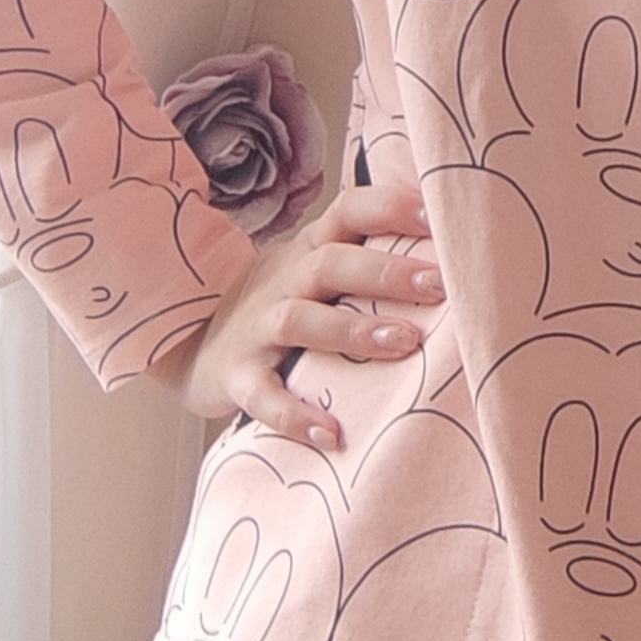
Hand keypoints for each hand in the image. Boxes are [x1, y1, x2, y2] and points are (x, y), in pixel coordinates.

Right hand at [148, 183, 442, 448]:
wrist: (187, 340)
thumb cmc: (278, 304)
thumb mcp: (314, 269)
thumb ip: (369, 258)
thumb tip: (453, 256)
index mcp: (310, 250)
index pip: (349, 211)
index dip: (390, 207)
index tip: (437, 215)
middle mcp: (284, 281)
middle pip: (331, 263)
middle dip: (386, 272)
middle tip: (440, 286)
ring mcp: (257, 329)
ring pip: (300, 320)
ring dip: (353, 331)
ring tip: (405, 344)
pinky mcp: (237, 376)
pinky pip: (262, 394)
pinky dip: (293, 414)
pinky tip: (331, 432)